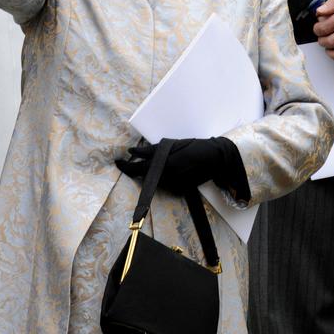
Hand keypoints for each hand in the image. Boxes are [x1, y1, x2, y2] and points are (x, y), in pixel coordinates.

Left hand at [117, 137, 233, 194]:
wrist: (215, 158)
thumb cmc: (194, 147)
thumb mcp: (173, 144)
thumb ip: (152, 150)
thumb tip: (133, 151)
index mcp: (163, 163)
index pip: (138, 168)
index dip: (126, 167)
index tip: (117, 162)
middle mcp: (167, 176)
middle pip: (145, 175)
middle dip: (136, 169)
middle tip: (126, 163)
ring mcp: (174, 184)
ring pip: (155, 180)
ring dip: (152, 173)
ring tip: (158, 162)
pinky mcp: (180, 189)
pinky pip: (166, 184)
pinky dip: (164, 177)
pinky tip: (171, 169)